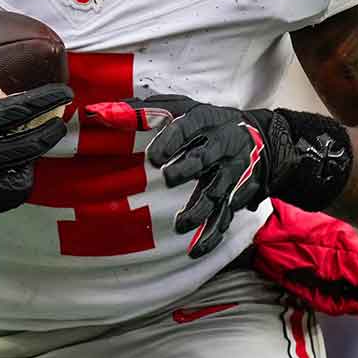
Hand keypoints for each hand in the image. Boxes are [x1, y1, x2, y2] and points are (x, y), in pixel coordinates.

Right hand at [0, 23, 70, 214]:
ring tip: (40, 141)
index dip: (47, 100)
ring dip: (36, 157)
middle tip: (60, 114)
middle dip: (51, 128)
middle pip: (31, 144)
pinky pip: (7, 197)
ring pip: (23, 174)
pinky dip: (18, 184)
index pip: (21, 111)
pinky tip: (18, 169)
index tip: (64, 91)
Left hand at [84, 95, 276, 258]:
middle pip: (205, 158)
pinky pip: (225, 217)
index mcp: (207, 120)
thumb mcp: (181, 107)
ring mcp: (232, 172)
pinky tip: (196, 250)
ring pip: (217, 192)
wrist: (260, 138)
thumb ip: (143, 111)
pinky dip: (212, 235)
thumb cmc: (207, 122)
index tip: (154, 156)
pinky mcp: (237, 194)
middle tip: (168, 179)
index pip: (189, 126)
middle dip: (188, 168)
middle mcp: (223, 145)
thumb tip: (97, 113)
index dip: (173, 140)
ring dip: (200, 209)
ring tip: (180, 225)